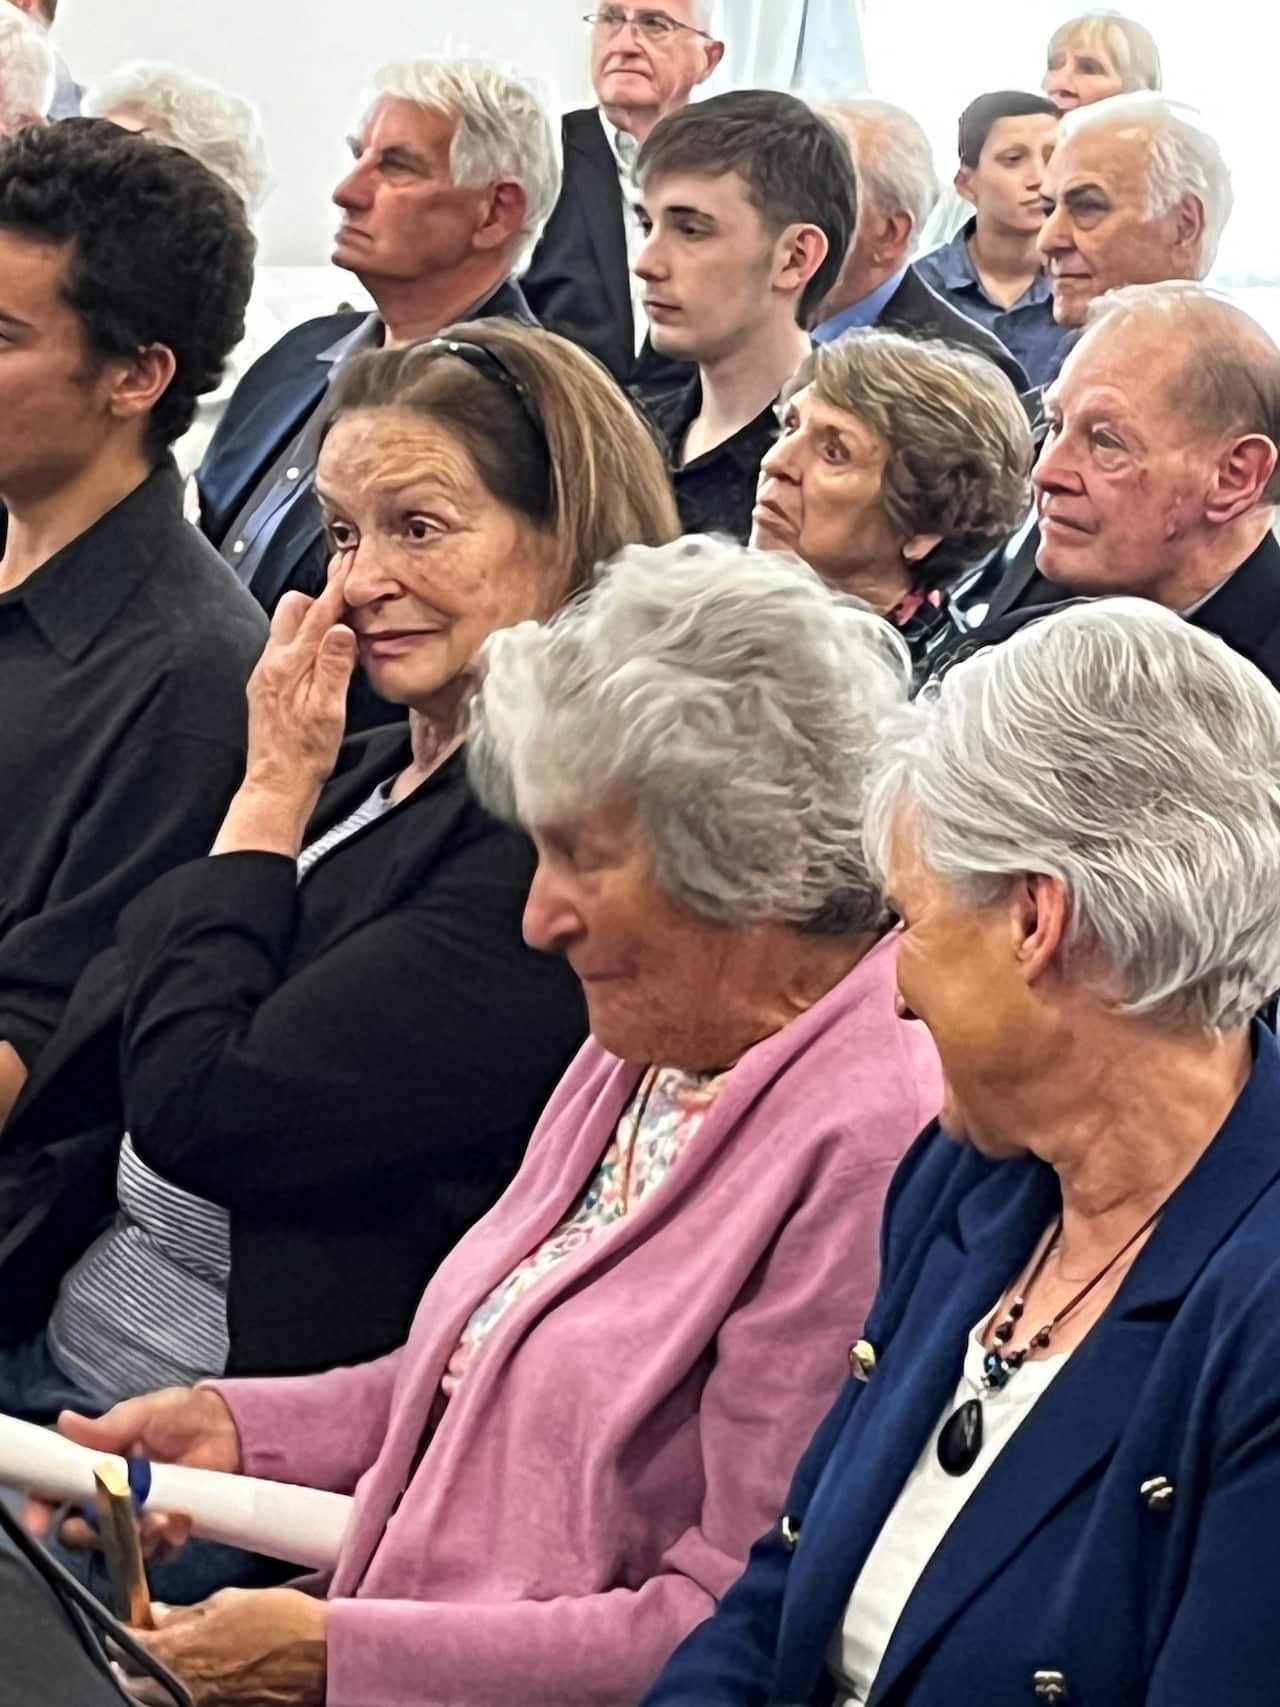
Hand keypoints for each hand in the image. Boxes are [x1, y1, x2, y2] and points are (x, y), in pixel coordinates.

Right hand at [23, 1386, 240, 1558]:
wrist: (230, 1428)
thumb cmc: (182, 1415)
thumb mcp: (148, 1412)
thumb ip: (110, 1425)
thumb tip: (66, 1421)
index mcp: (96, 1467)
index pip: (55, 1492)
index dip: (42, 1508)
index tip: (41, 1522)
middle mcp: (111, 1497)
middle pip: (81, 1529)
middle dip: (89, 1532)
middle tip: (109, 1519)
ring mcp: (139, 1517)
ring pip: (118, 1545)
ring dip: (134, 1538)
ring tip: (160, 1520)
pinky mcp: (167, 1531)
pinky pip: (157, 1551)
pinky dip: (166, 1541)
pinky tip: (180, 1520)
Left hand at [121, 1588, 327, 1705]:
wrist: (318, 1657)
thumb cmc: (278, 1619)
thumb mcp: (230, 1601)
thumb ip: (188, 1612)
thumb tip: (158, 1615)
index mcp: (182, 1648)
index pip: (129, 1645)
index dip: (121, 1631)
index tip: (121, 1622)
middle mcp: (181, 1683)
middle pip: (132, 1679)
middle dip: (128, 1659)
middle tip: (138, 1639)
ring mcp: (197, 1701)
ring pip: (153, 1695)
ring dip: (148, 1676)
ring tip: (160, 1656)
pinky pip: (179, 1699)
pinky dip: (173, 1686)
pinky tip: (187, 1670)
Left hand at [243, 567, 357, 797]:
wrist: (277, 783)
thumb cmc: (306, 753)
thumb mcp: (329, 711)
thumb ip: (335, 666)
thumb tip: (342, 628)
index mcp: (289, 664)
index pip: (318, 615)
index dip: (336, 588)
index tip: (348, 564)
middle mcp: (272, 662)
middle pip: (293, 609)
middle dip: (320, 601)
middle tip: (348, 608)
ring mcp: (266, 673)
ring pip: (288, 628)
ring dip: (313, 624)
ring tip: (340, 637)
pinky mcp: (266, 685)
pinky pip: (285, 649)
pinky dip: (306, 645)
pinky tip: (323, 663)